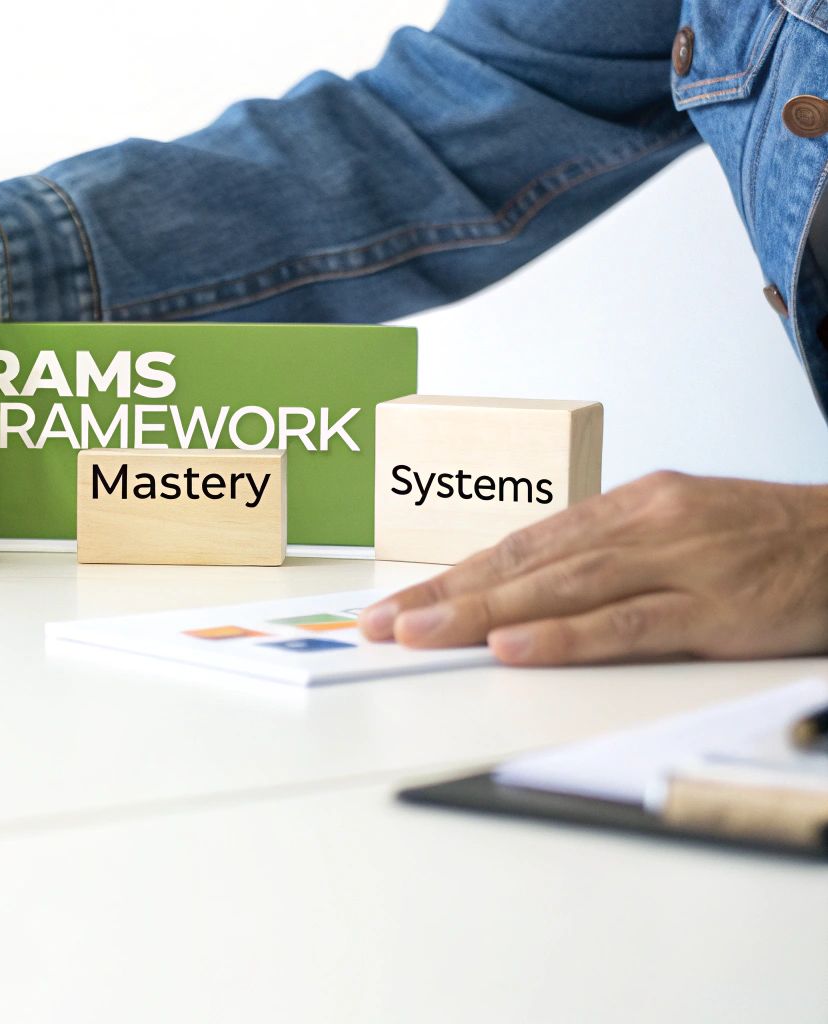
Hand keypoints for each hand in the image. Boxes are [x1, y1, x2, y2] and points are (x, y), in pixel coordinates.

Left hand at [358, 472, 827, 665]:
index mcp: (631, 505)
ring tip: (418, 634)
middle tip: (381, 624)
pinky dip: (562, 638)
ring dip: (480, 615)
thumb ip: (614, 556)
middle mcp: (644, 524)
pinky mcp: (714, 608)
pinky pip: (624, 624)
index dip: (453, 575)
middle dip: (443, 596)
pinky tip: (512, 648)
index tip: (397, 603)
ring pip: (558, 590)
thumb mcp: (685, 528)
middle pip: (525, 564)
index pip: (521, 544)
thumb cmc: (774, 541)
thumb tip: (536, 590)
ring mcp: (678, 564)